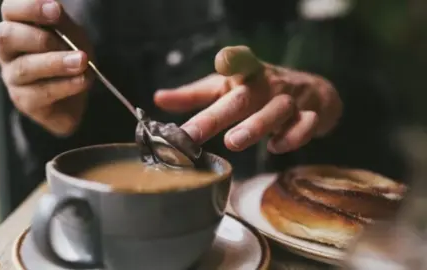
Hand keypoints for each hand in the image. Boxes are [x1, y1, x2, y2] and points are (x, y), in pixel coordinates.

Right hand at [0, 0, 93, 135]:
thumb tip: (54, 8)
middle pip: (6, 37)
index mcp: (15, 26)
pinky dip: (65, 85)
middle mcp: (6, 50)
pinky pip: (41, 92)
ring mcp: (12, 77)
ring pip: (26, 67)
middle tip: (67, 41)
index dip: (30, 7)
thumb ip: (61, 23)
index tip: (55, 9)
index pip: (10, 9)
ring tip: (81, 61)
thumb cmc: (68, 56)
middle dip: (40, 37)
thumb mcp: (71, 35)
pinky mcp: (24, 101)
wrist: (76, 95)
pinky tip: (82, 81)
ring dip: (57, 63)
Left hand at [155, 46, 342, 153]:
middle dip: (220, 115)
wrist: (312, 93)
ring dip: (255, 126)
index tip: (221, 62)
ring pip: (276, 110)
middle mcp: (267, 84)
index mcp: (247, 73)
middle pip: (245, 97)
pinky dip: (292, 137)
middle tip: (195, 134)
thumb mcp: (226, 89)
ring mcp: (290, 100)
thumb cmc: (257, 91)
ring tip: (233, 142)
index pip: (241, 60)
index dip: (233, 59)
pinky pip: (304, 126)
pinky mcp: (310, 116)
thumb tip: (158, 99)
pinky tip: (275, 148)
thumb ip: (194, 96)